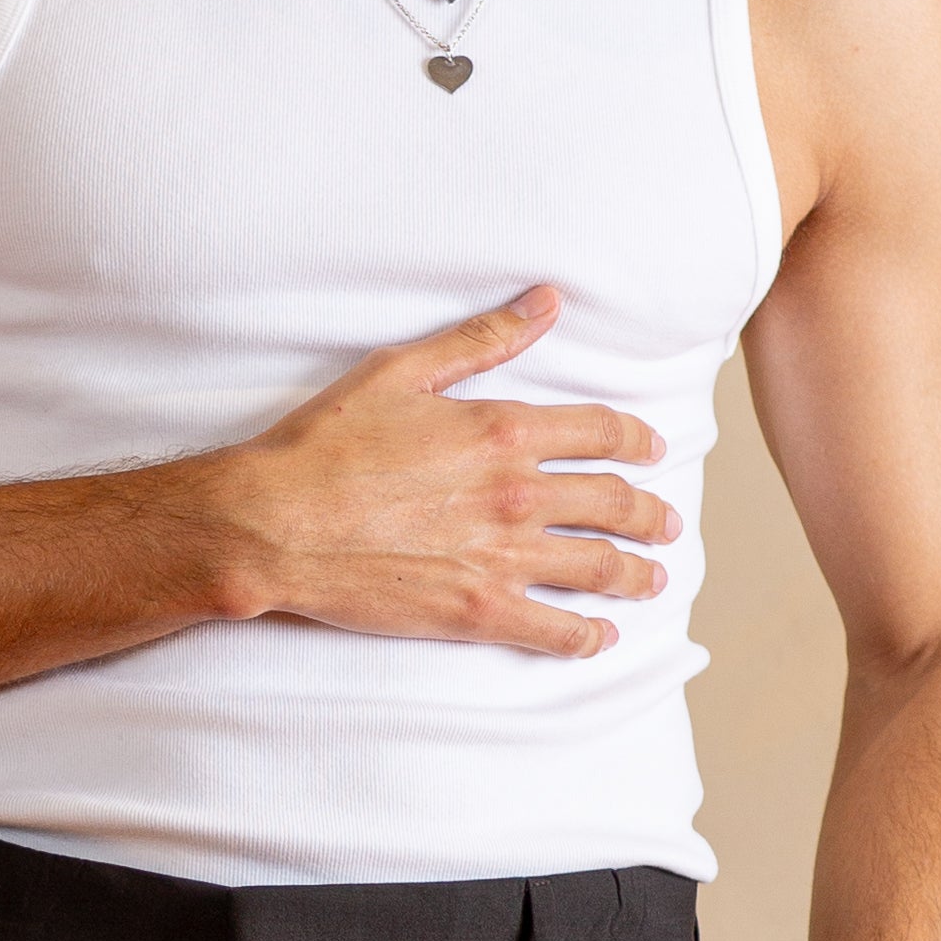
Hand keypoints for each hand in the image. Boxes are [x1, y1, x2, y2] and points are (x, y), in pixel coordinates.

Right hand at [185, 287, 674, 658]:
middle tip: (666, 523)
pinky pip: (553, 629)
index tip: (651, 449)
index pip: (600, 432)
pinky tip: (600, 637)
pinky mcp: (477, 611)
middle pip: (612, 503)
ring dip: (634, 573)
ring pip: (597, 567)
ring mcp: (502, 557)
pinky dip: (586, 635)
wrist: (274, 524)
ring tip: (652, 578)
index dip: (635, 440)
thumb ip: (482, 340)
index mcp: (503, 431)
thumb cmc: (325, 444)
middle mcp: (516, 494)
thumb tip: (546, 302)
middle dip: (648, 513)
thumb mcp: (402, 372)